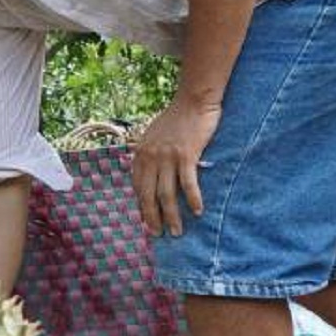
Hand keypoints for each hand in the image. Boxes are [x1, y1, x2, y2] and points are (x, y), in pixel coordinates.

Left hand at [131, 96, 216, 236]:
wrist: (193, 100)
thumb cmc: (177, 119)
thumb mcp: (154, 136)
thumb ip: (149, 154)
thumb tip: (148, 174)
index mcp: (141, 153)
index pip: (137, 186)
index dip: (142, 206)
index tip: (147, 222)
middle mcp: (150, 156)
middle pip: (149, 194)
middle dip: (153, 217)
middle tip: (159, 235)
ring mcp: (167, 156)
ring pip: (167, 194)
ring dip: (172, 216)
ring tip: (177, 231)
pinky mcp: (186, 155)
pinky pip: (188, 183)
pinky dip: (192, 199)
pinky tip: (198, 211)